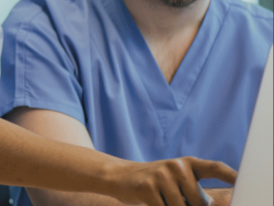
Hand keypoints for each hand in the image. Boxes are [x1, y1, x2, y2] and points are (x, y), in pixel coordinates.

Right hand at [109, 157, 235, 205]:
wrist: (121, 176)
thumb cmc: (156, 183)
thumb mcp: (177, 182)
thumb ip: (196, 193)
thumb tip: (214, 204)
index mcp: (189, 163)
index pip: (215, 168)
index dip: (231, 176)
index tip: (245, 183)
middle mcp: (177, 165)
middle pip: (199, 202)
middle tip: (176, 200)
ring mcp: (162, 174)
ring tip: (164, 200)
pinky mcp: (148, 187)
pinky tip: (154, 202)